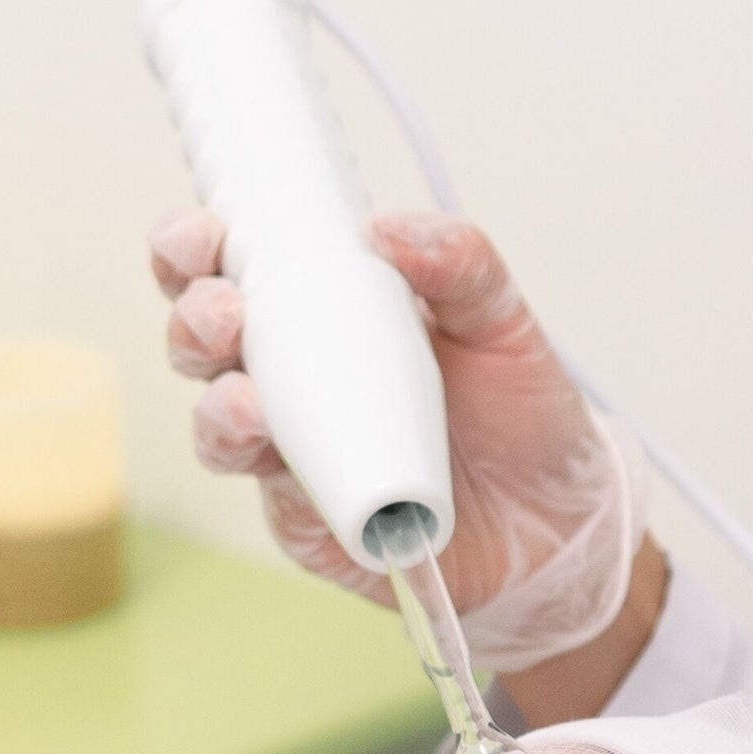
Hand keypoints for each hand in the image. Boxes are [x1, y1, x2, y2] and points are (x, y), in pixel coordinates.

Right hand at [150, 205, 643, 672]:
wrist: (558, 526)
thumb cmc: (520, 416)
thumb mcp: (503, 323)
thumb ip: (460, 263)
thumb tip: (386, 227)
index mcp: (323, 311)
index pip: (234, 265)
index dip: (194, 245)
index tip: (206, 232)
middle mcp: (291, 377)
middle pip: (201, 340)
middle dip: (194, 318)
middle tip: (224, 313)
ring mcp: (290, 450)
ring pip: (217, 420)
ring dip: (216, 402)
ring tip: (245, 400)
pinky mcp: (303, 517)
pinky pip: (266, 494)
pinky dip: (258, 466)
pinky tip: (273, 448)